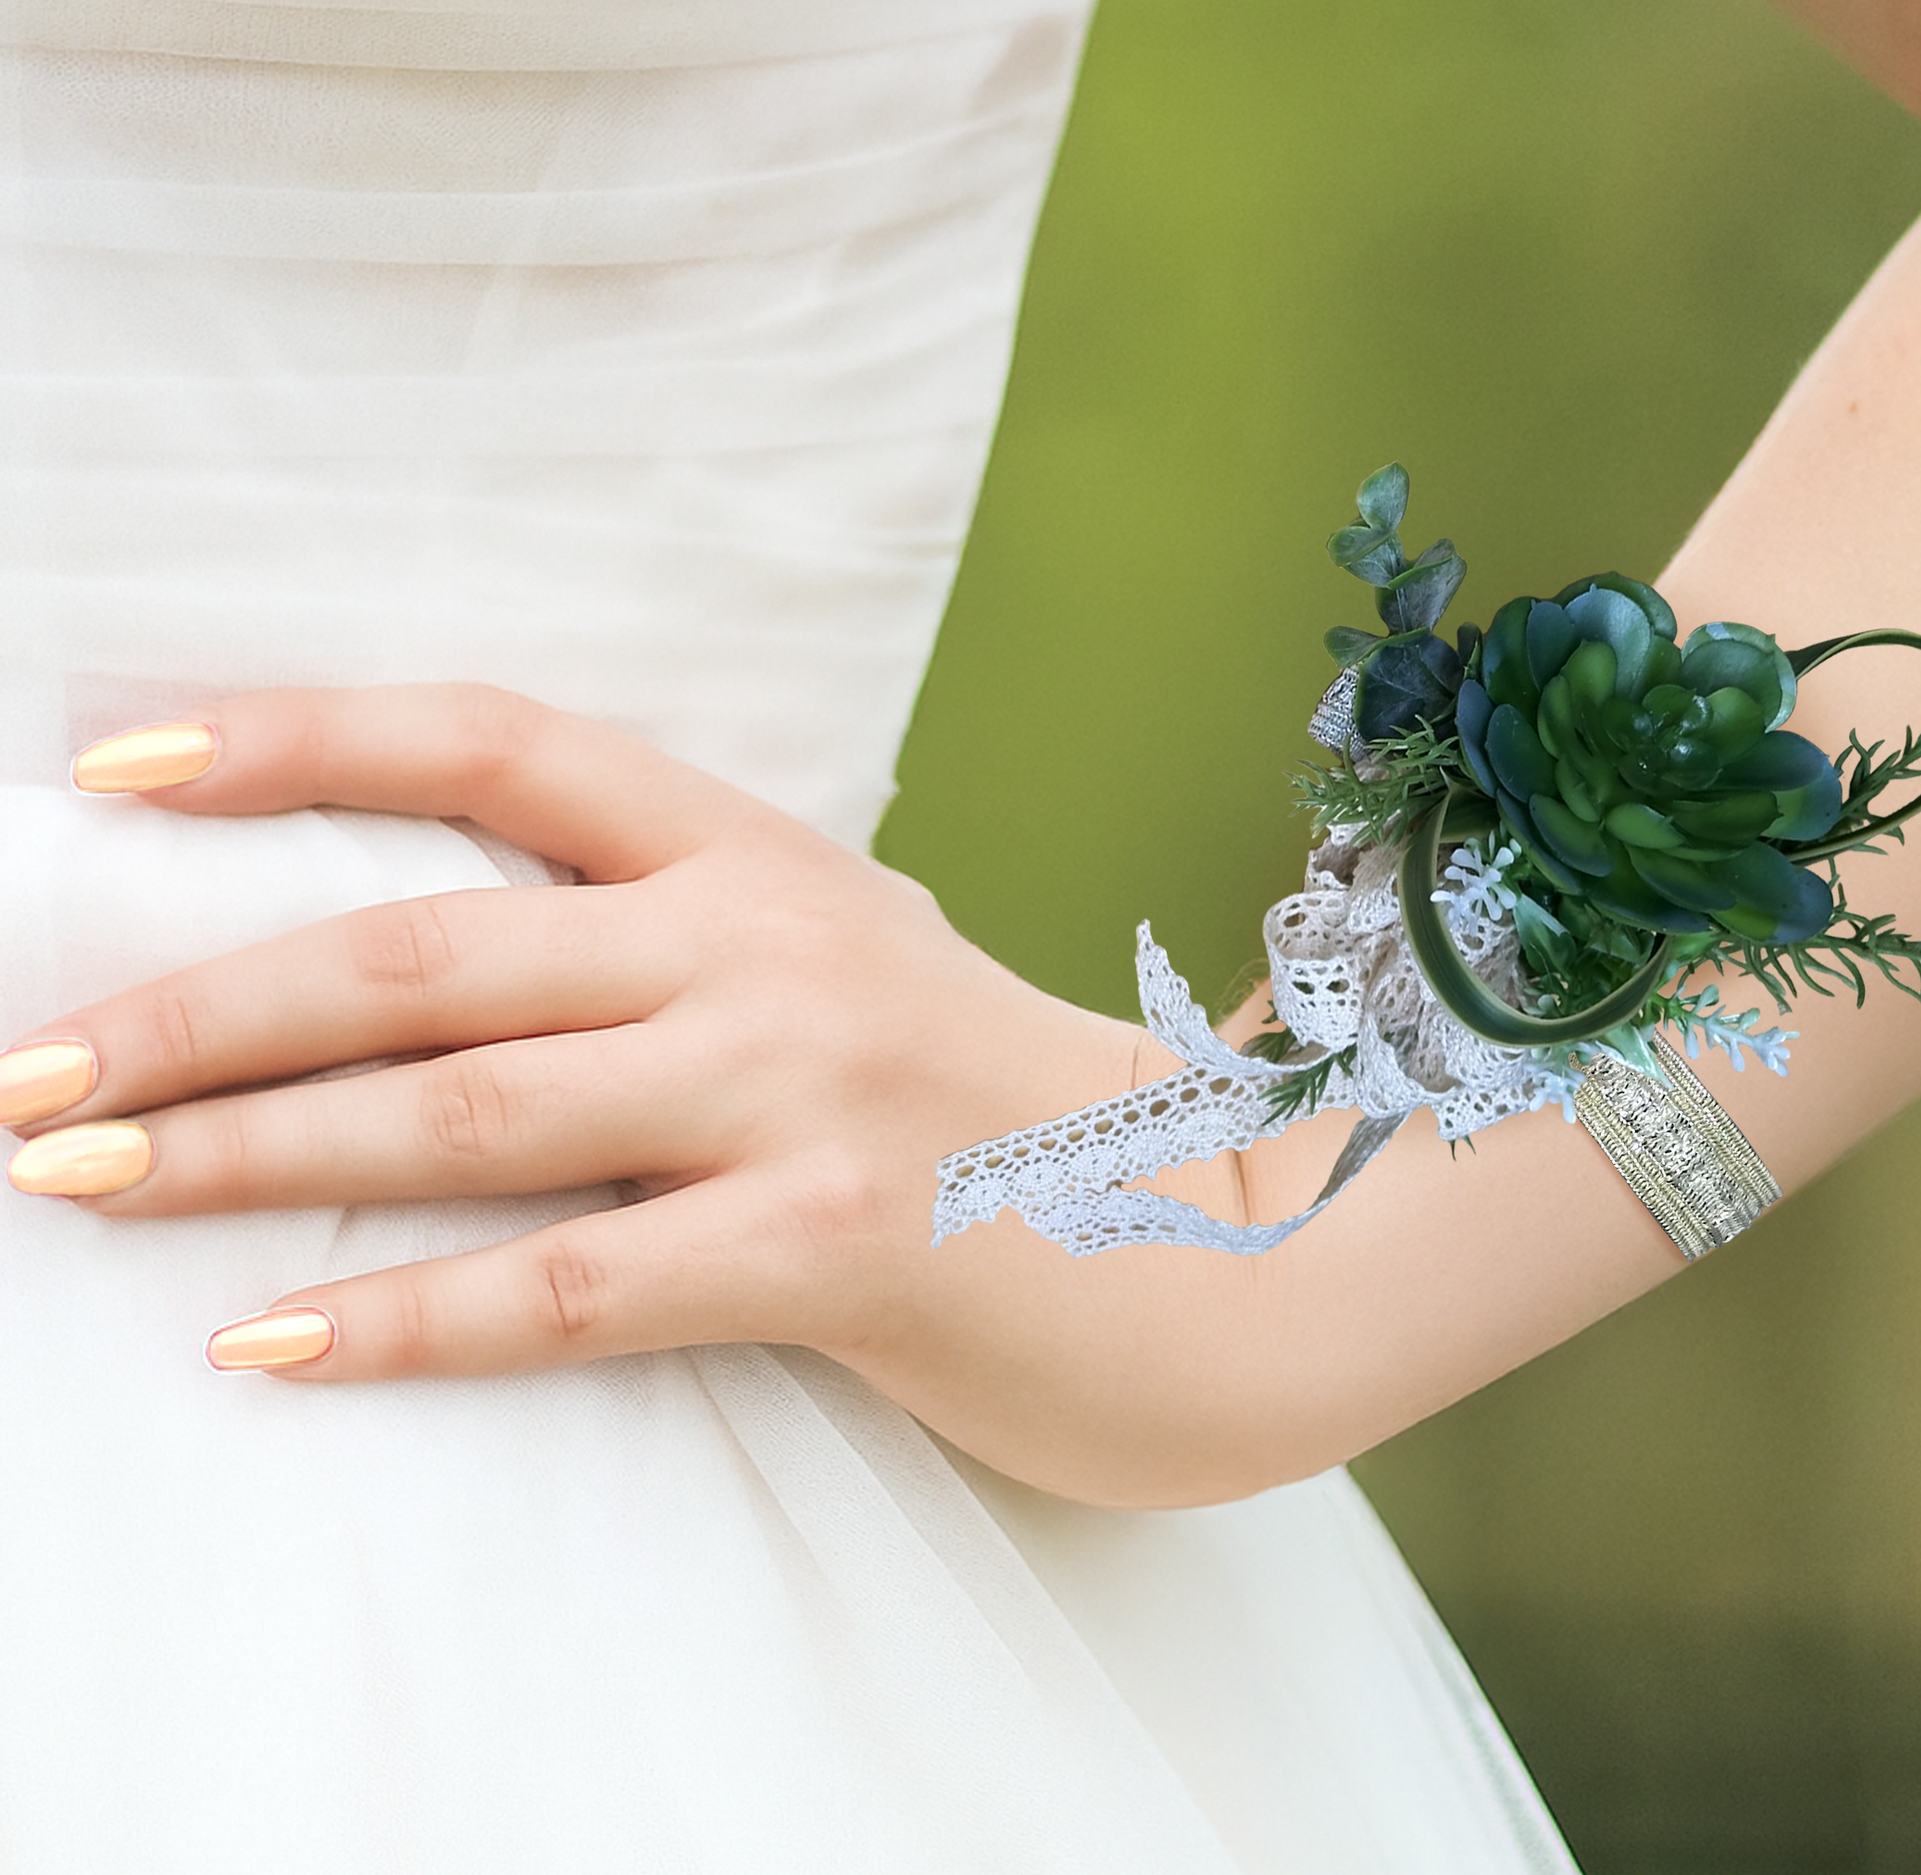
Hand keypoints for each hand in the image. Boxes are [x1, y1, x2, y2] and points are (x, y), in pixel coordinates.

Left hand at [1, 685, 1139, 1381]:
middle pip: (428, 947)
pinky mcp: (840, 1241)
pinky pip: (580, 1284)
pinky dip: (412, 1318)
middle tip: (23, 1076)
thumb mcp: (846, 969)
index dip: (295, 738)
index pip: (496, 743)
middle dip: (196, 1007)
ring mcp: (809, 1087)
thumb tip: (437, 968)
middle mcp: (771, 943)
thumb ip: (676, 945)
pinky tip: (271, 1344)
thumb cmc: (997, 1115)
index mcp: (760, 853)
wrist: (1225, 1235)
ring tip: (77, 1185)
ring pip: (472, 1108)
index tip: (109, 761)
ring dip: (248, 1152)